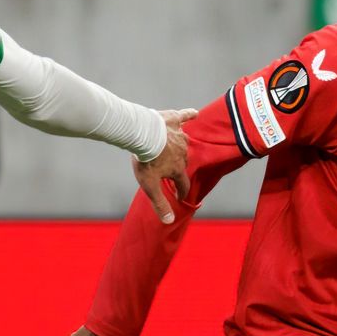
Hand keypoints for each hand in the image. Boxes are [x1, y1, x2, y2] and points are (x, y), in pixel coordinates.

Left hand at [134, 107, 196, 224]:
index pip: (183, 184)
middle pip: (182, 162)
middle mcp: (183, 152)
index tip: (179, 195)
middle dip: (177, 167)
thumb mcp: (150, 186)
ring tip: (174, 148)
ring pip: (184, 142)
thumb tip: (169, 221)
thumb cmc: (146, 160)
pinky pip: (185, 116)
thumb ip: (160, 203)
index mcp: (178, 169)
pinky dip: (189, 115)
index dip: (181, 191)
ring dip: (180, 147)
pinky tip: (194, 113)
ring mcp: (179, 135)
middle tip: (168, 169)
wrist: (142, 134)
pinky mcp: (174, 120)